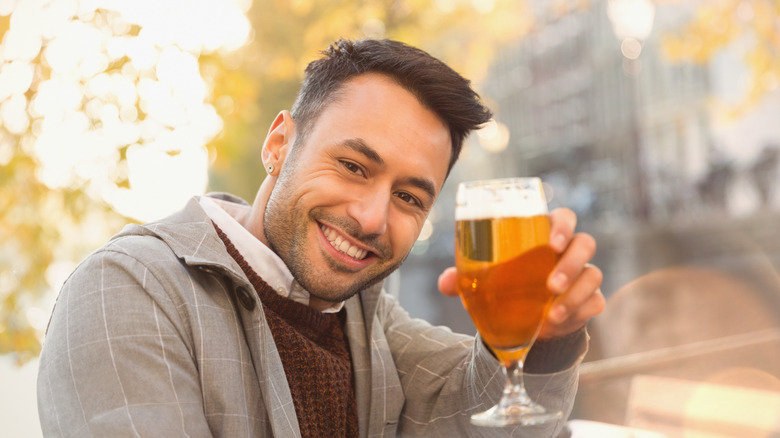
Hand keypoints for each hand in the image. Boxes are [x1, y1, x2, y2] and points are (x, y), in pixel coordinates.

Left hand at [437, 207, 604, 338]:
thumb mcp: (486, 280)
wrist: (528, 318)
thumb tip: (446, 283)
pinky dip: (578, 312)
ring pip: (593, 274)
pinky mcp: (590, 299)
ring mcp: (583, 275)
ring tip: (552, 314)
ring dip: (575, 294)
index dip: (563, 225)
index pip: (564, 217)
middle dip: (571, 262)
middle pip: (585, 244)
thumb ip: (466, 278)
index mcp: (546, 234)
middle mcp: (569, 251)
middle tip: (552, 284)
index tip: (551, 242)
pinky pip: (595, 301)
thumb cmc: (509, 284)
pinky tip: (558, 322)